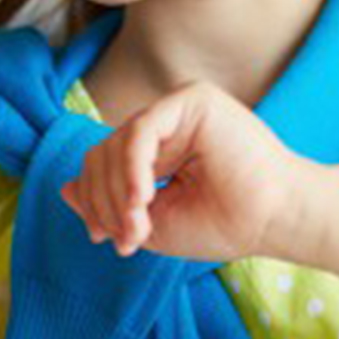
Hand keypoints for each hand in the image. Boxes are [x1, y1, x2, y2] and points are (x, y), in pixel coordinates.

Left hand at [59, 81, 327, 264]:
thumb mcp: (151, 222)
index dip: (93, 199)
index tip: (104, 238)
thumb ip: (109, 205)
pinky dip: (132, 169)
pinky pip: (142, 130)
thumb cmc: (224, 223)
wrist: (275, 219)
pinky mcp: (193, 100)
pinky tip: (141, 199)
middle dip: (103, 200)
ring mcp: (179, 109)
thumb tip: (64, 189)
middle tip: (125, 238)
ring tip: (138, 227)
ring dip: (117, 192)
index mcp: (158, 149)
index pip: (103, 163)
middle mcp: (166, 124)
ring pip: (116, 142)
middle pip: (102, 152)